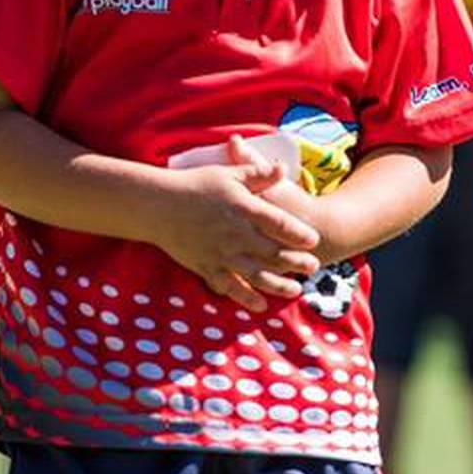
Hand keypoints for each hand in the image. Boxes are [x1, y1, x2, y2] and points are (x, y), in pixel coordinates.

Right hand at [147, 139, 320, 311]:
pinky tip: (261, 304)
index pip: (280, 224)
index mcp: (244, 209)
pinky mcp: (206, 267)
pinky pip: (230, 287)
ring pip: (257, 274)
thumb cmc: (195, 185)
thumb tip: (283, 168)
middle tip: (313, 266)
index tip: (314, 240)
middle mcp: (236, 234)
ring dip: (279, 284)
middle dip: (296, 262)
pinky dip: (246, 298)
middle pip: (274, 252)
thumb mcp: (228, 174)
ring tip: (296, 289)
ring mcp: (221, 254)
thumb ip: (257, 174)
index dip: (299, 234)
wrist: (158, 205)